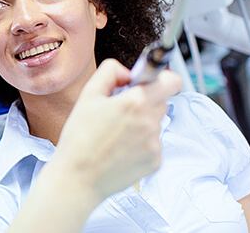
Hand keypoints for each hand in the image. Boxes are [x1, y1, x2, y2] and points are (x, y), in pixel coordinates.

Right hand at [56, 58, 181, 200]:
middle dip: (145, 101)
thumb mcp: (87, 95)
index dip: (163, 78)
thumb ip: (110, 72)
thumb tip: (127, 72)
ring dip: (142, 124)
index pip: (171, 81)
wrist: (78, 177)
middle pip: (162, 101)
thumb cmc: (79, 138)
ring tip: (116, 134)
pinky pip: (153, 144)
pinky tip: (120, 149)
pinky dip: (140, 144)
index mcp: (135, 102)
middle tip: (121, 111)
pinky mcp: (155, 161)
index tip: (151, 82)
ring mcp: (154, 144)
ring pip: (156, 123)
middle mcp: (150, 122)